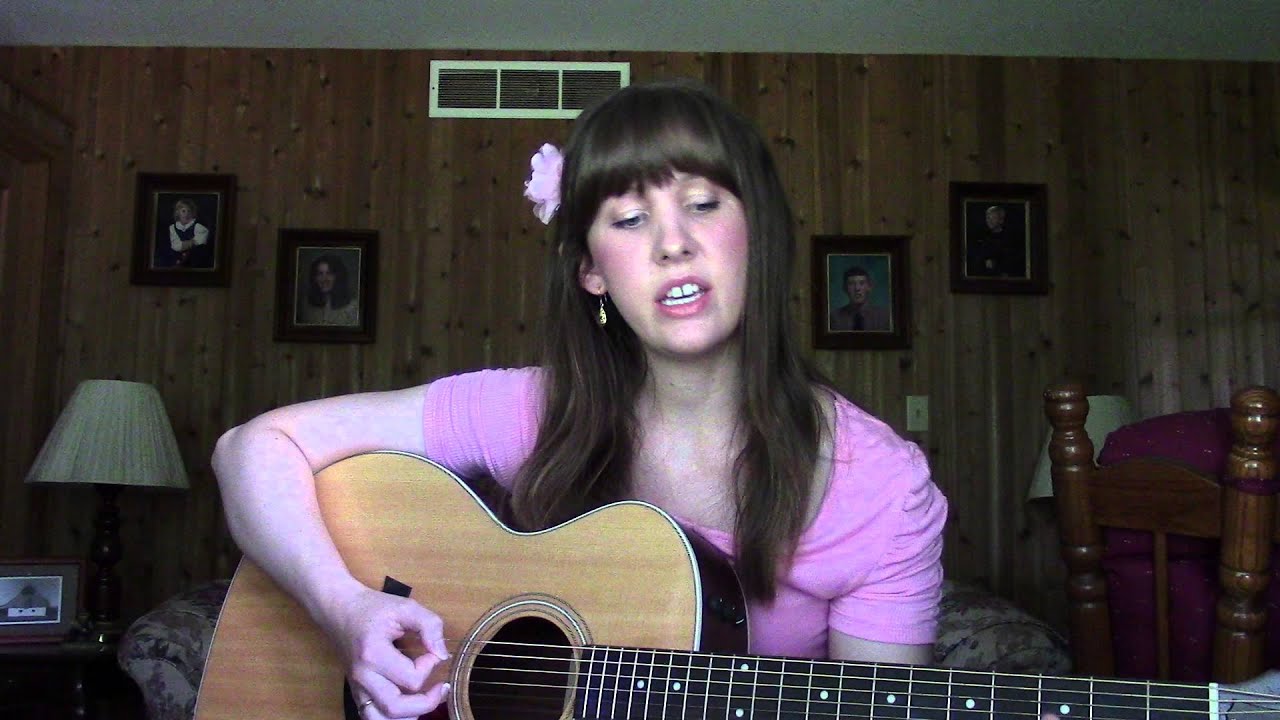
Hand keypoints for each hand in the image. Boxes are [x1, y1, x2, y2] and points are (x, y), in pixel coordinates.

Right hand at [320, 584, 450, 718]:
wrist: (340, 610)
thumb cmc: (373, 608)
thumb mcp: (405, 607)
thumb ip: (429, 625)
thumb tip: (442, 654)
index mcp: (374, 654)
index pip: (411, 678)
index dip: (430, 666)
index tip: (432, 651)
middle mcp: (363, 676)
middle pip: (396, 708)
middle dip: (426, 703)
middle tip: (441, 688)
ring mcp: (357, 687)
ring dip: (407, 716)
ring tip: (425, 701)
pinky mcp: (357, 692)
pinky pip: (373, 717)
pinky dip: (393, 718)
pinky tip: (408, 707)